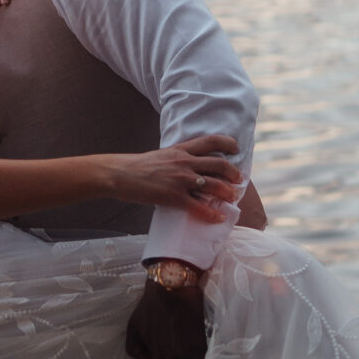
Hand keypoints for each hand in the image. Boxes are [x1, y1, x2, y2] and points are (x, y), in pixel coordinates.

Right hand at [108, 134, 240, 219]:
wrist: (119, 174)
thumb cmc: (138, 166)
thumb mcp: (162, 155)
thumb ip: (178, 158)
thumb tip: (191, 166)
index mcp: (181, 150)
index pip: (211, 141)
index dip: (227, 143)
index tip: (236, 148)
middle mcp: (184, 162)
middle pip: (218, 164)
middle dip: (233, 173)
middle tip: (239, 180)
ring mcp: (180, 180)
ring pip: (213, 185)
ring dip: (227, 192)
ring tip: (233, 198)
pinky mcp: (173, 197)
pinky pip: (198, 207)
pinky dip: (212, 213)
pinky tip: (218, 217)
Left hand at [125, 274, 208, 358]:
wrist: (169, 286)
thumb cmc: (151, 305)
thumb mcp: (134, 327)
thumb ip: (135, 349)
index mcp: (159, 356)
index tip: (183, 353)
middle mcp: (174, 358)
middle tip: (192, 348)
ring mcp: (188, 352)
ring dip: (201, 358)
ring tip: (201, 345)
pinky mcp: (201, 342)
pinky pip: (209, 356)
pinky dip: (209, 350)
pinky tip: (207, 340)